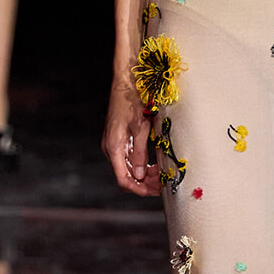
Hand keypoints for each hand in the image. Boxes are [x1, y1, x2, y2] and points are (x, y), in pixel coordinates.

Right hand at [102, 73, 159, 196]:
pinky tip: (154, 165)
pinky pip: (128, 158)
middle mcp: (110, 149)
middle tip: (163, 184)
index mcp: (114, 147)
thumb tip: (141, 176)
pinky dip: (140, 165)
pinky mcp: (118, 140)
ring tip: (161, 175)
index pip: (123, 179)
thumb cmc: (133, 101)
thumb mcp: (141, 128)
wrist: (125, 82)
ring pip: (127, 168)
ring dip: (143, 175)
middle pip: (125, 176)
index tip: (156, 191)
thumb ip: (140, 153)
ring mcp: (113, 144)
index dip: (139, 189)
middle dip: (144, 183)